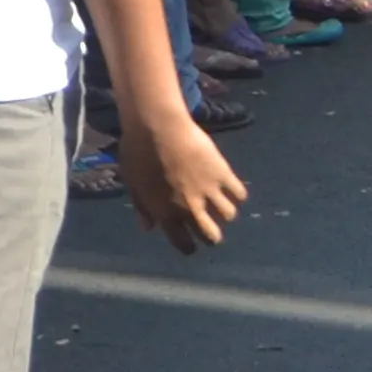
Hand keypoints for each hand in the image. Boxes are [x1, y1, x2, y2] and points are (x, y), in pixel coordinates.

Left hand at [116, 106, 244, 253]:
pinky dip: (237, 193)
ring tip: (220, 203)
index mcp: (166, 213)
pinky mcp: (222, 174)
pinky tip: (230, 187)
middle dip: (212, 235)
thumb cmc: (137, 151)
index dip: (188, 246)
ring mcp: (208, 192)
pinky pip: (239, 194)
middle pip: (212, 236)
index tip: (191, 244)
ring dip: (225, 211)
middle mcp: (190, 208)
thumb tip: (148, 228)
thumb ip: (142, 207)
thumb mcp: (132, 181)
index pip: (184, 243)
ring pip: (228, 215)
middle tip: (211, 227)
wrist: (156, 125)